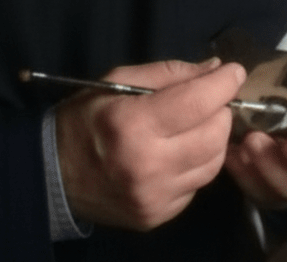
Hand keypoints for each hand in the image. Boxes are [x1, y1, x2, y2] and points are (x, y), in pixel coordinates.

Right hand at [55, 57, 245, 229]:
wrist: (52, 174)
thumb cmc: (87, 117)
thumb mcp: (120, 80)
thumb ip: (170, 73)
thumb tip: (215, 69)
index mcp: (134, 125)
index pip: (198, 103)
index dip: (224, 83)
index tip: (234, 71)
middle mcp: (147, 166)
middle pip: (214, 136)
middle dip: (221, 111)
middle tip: (211, 99)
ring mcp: (154, 197)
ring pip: (213, 164)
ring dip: (214, 138)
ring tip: (198, 124)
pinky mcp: (157, 217)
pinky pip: (196, 185)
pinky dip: (198, 164)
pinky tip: (180, 152)